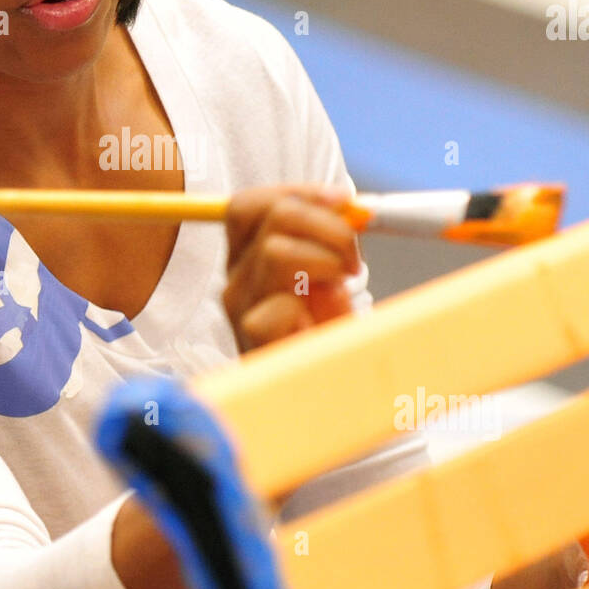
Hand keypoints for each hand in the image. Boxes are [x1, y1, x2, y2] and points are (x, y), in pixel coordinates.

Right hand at [222, 185, 360, 353]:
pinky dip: (313, 306)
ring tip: (341, 290)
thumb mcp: (326, 275)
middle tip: (352, 258)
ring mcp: (240, 309)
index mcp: (247, 258)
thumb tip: (346, 203)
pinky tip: (320, 325)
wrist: (322, 396)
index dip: (296, 192)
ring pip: (275, 251)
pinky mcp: (251, 338)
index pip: (249, 205)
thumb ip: (328, 237)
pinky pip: (280, 303)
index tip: (342, 202)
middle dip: (327, 223)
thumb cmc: (325, 336)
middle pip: (270, 216)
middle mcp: (236, 279)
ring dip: (325, 261)